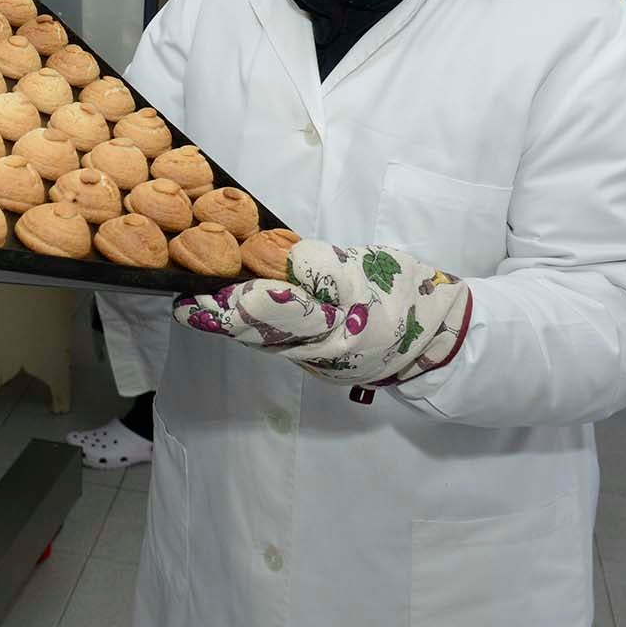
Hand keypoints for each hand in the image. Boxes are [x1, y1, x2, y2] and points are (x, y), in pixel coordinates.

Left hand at [174, 241, 472, 386]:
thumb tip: (280, 262)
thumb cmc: (407, 294)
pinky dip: (254, 330)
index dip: (242, 300)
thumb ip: (325, 267)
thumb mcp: (370, 269)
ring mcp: (320, 363)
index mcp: (342, 327)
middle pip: (264, 335)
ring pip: (267, 344)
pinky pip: (278, 346)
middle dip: (224, 316)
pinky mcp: (318, 364)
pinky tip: (232, 313)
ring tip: (197, 305)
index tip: (208, 289)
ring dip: (231, 324)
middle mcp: (325, 354)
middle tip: (187, 300)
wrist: (438, 340)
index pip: (281, 313)